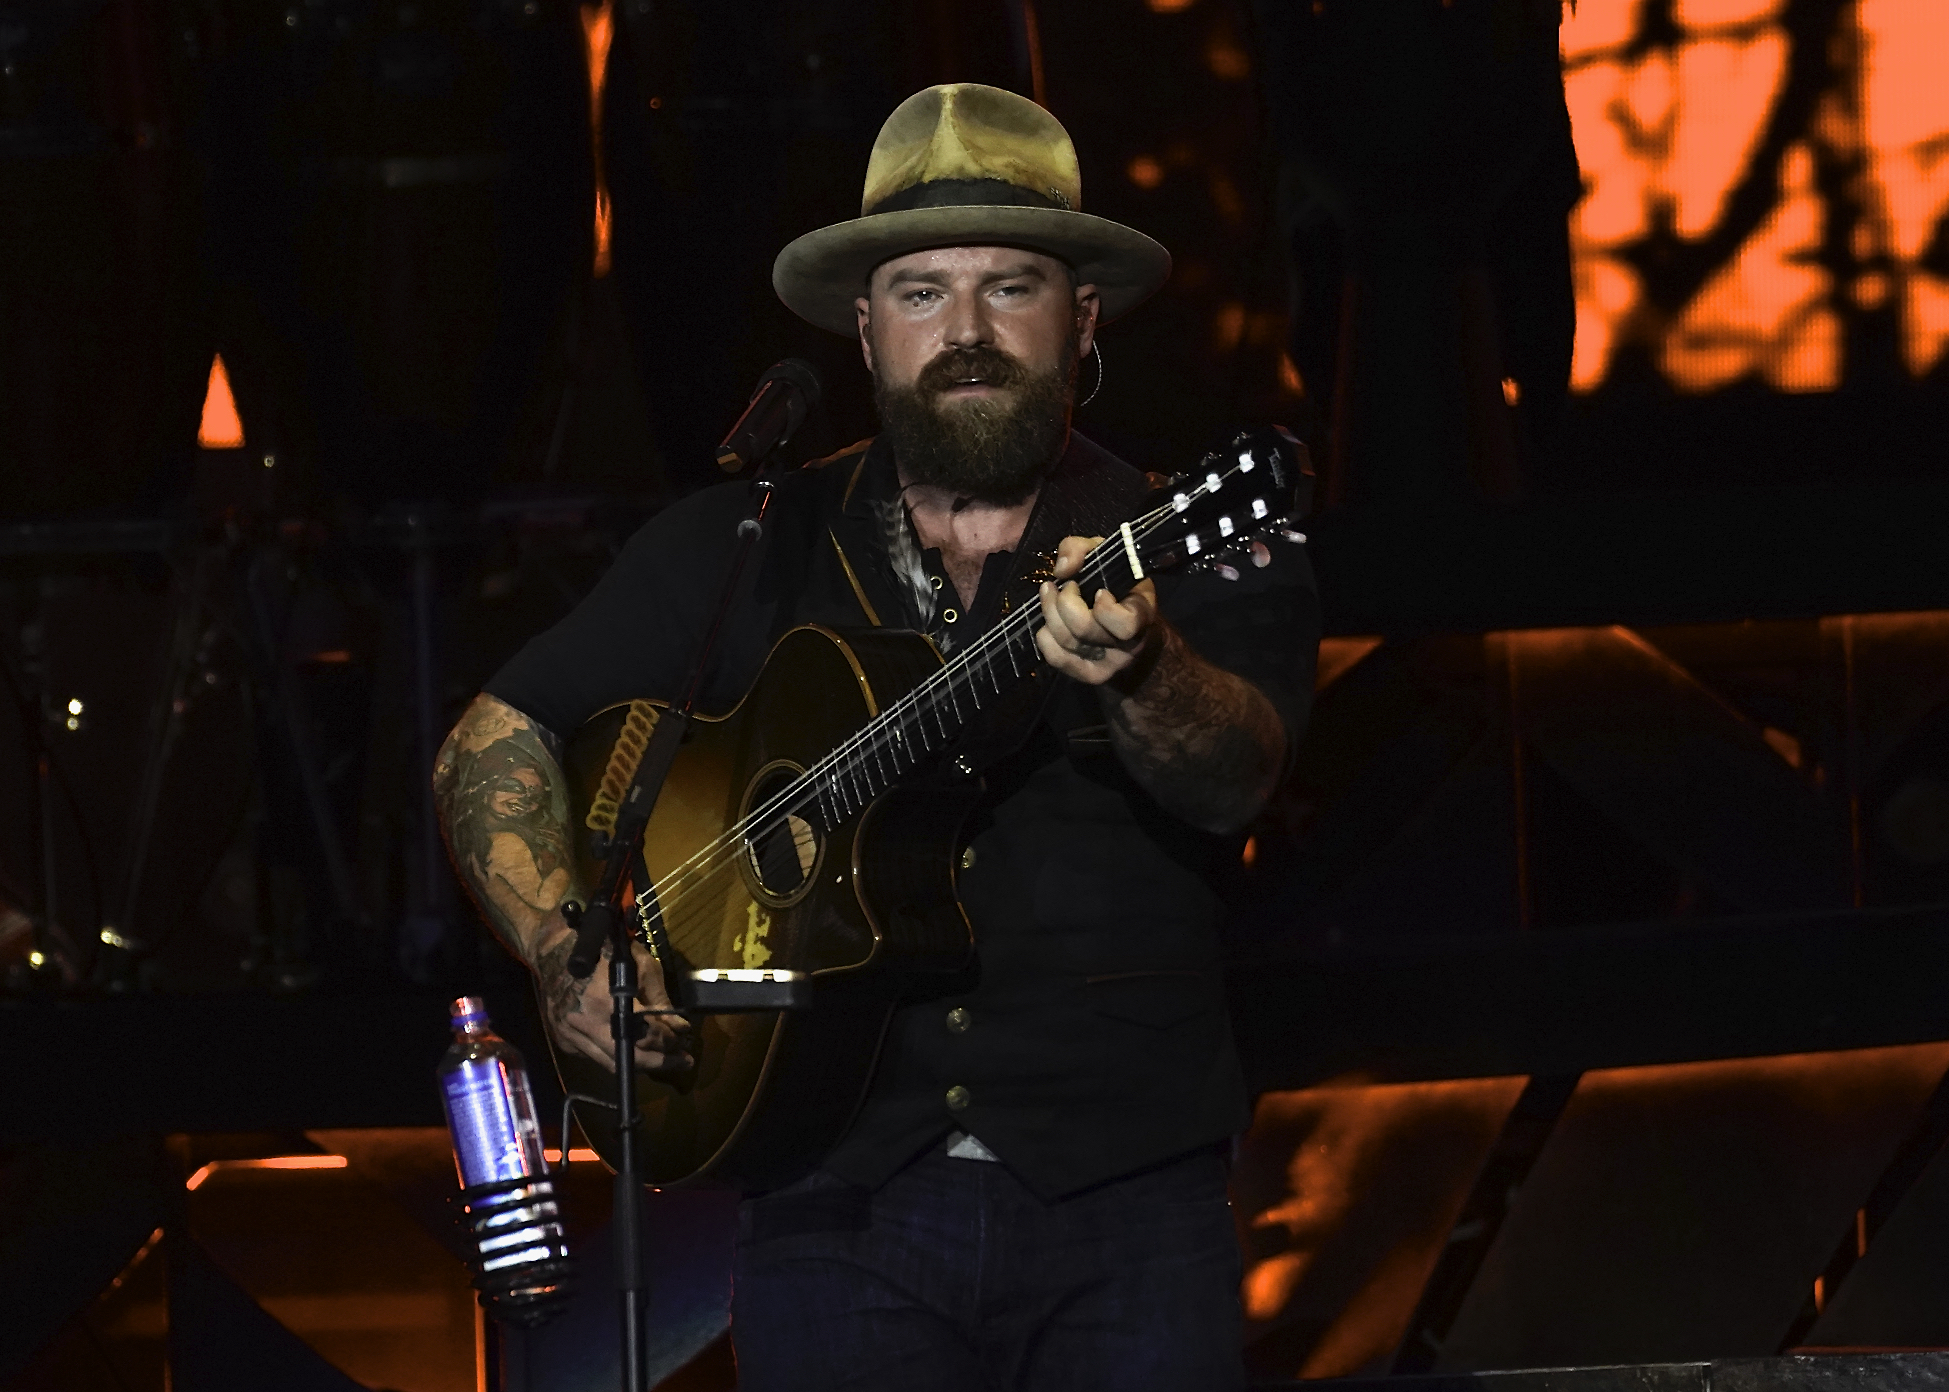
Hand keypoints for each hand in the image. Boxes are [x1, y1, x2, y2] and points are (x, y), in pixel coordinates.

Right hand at [532, 912, 692, 1075]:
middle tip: (683, 1061)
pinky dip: (617, 1055)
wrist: (553, 949)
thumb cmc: (602, 949)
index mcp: (606, 1002)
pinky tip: (633, 1049)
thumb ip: (659, 998)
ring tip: (665, 1060)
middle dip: (661, 1062)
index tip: (685, 1038)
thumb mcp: (639, 963)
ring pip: (612, 1064)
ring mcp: (572, 1036)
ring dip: (641, 1065)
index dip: (670, 1040)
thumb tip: (679, 1027)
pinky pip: (596, 1057)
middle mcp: (587, 1025)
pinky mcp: (564, 1042)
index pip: (647, 1034)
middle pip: (631, 1059)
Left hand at [1034, 534, 1160, 686]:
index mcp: (1142, 616)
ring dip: (1050, 613)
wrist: (1132, 628)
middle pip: (1084, 629)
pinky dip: (1045, 637)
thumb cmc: (1118, 587)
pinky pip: (1057, 659)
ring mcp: (1109, 664)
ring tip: (1050, 595)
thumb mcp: (1105, 556)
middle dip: (1064, 602)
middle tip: (1065, 587)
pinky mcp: (1089, 675)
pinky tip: (1048, 623)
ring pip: (1067, 642)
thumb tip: (1063, 569)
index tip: (1099, 591)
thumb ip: (1081, 549)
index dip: (1105, 608)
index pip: (1125, 624)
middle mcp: (1128, 646)